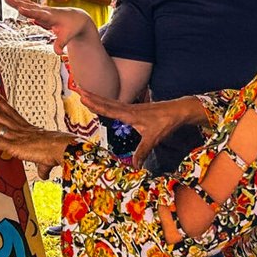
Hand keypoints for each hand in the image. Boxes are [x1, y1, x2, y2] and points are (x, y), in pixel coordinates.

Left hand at [0, 92, 76, 172]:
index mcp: (28, 130)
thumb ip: (43, 167)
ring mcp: (15, 136)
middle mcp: (19, 130)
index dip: (1, 104)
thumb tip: (44, 174)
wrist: (63, 149)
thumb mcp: (48, 160)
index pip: (11, 114)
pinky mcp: (14, 146)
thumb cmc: (60, 151)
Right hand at [4, 0, 95, 53]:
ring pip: (27, 3)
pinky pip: (28, 4)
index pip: (39, 14)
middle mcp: (45, 11)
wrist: (77, 17)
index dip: (29, 12)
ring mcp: (42, 9)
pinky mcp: (39, 10)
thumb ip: (61, 43)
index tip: (20, 9)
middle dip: (18, 2)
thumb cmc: (72, 26)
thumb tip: (57, 52)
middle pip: (29, 6)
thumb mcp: (68, 36)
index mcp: (51, 16)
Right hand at [74, 88, 201, 165]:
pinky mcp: (136, 108)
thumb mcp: (153, 139)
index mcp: (129, 114)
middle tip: (78, 89)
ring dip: (98, 97)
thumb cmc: (165, 123)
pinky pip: (117, 104)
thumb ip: (142, 152)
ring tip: (86, 92)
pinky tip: (105, 103)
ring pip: (111, 101)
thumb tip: (135, 166)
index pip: (108, 109)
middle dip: (92, 96)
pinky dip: (107, 102)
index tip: (83, 98)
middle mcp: (128, 109)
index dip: (95, 105)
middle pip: (106, 102)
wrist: (178, 111)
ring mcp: (132, 107)